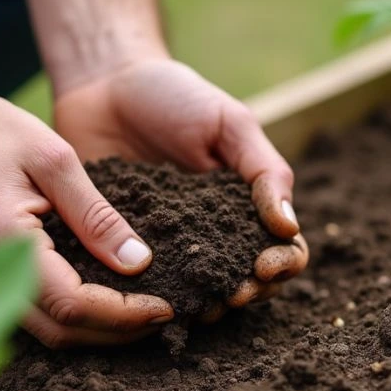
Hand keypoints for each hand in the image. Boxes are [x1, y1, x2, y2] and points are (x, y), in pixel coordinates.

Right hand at [0, 77, 173, 347]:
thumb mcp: (53, 157)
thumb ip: (96, 214)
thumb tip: (137, 261)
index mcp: (1, 238)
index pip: (72, 305)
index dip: (124, 315)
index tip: (164, 307)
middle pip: (58, 334)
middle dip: (115, 334)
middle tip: (159, 316)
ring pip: (40, 334)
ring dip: (91, 333)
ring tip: (136, 314)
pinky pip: (22, 317)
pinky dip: (64, 320)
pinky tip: (97, 302)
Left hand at [55, 57, 308, 315]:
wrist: (102, 84)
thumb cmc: (173, 96)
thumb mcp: (229, 122)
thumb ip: (264, 169)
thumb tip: (288, 227)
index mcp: (245, 207)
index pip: (283, 250)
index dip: (282, 266)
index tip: (263, 265)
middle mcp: (211, 235)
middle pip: (245, 282)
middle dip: (245, 293)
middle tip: (230, 293)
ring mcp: (166, 247)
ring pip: (194, 293)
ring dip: (201, 305)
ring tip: (193, 306)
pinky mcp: (118, 250)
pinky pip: (136, 284)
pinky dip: (145, 296)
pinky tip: (144, 298)